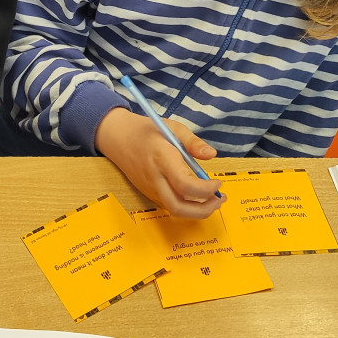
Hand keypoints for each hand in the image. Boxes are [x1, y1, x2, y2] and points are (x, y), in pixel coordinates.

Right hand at [94, 107, 224, 218]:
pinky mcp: (148, 193)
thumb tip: (212, 155)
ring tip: (213, 199)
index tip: (218, 183)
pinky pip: (169, 205)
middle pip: (178, 207)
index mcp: (161, 159)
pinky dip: (186, 206)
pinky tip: (197, 196)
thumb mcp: (172, 127)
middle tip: (220, 200)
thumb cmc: (147, 130)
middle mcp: (154, 178)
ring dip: (196, 210)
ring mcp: (150, 188)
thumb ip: (193, 142)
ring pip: (175, 210)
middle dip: (203, 210)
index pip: (185, 185)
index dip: (206, 189)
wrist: (117, 137)